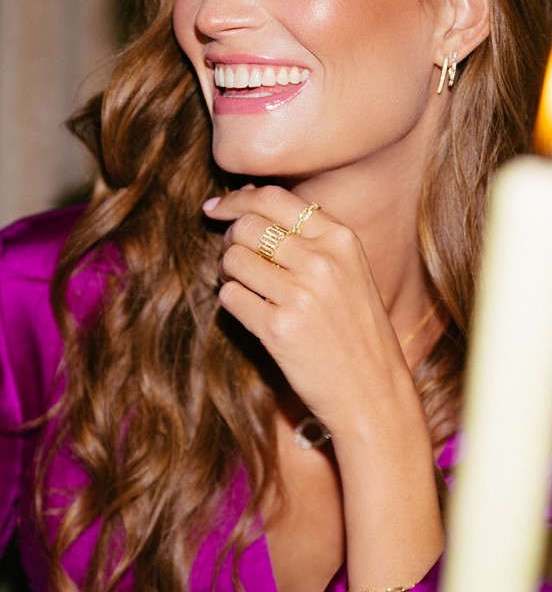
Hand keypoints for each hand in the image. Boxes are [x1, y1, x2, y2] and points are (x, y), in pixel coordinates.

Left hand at [203, 185, 416, 434]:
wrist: (373, 393)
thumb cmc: (356, 331)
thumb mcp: (349, 272)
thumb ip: (310, 239)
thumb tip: (249, 206)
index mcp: (341, 240)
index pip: (275, 199)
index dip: (238, 199)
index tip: (216, 208)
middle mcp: (321, 261)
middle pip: (248, 226)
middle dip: (230, 238)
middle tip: (231, 256)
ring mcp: (300, 295)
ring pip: (233, 259)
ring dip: (227, 272)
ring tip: (242, 286)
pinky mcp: (277, 329)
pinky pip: (230, 297)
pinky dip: (231, 301)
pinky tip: (248, 311)